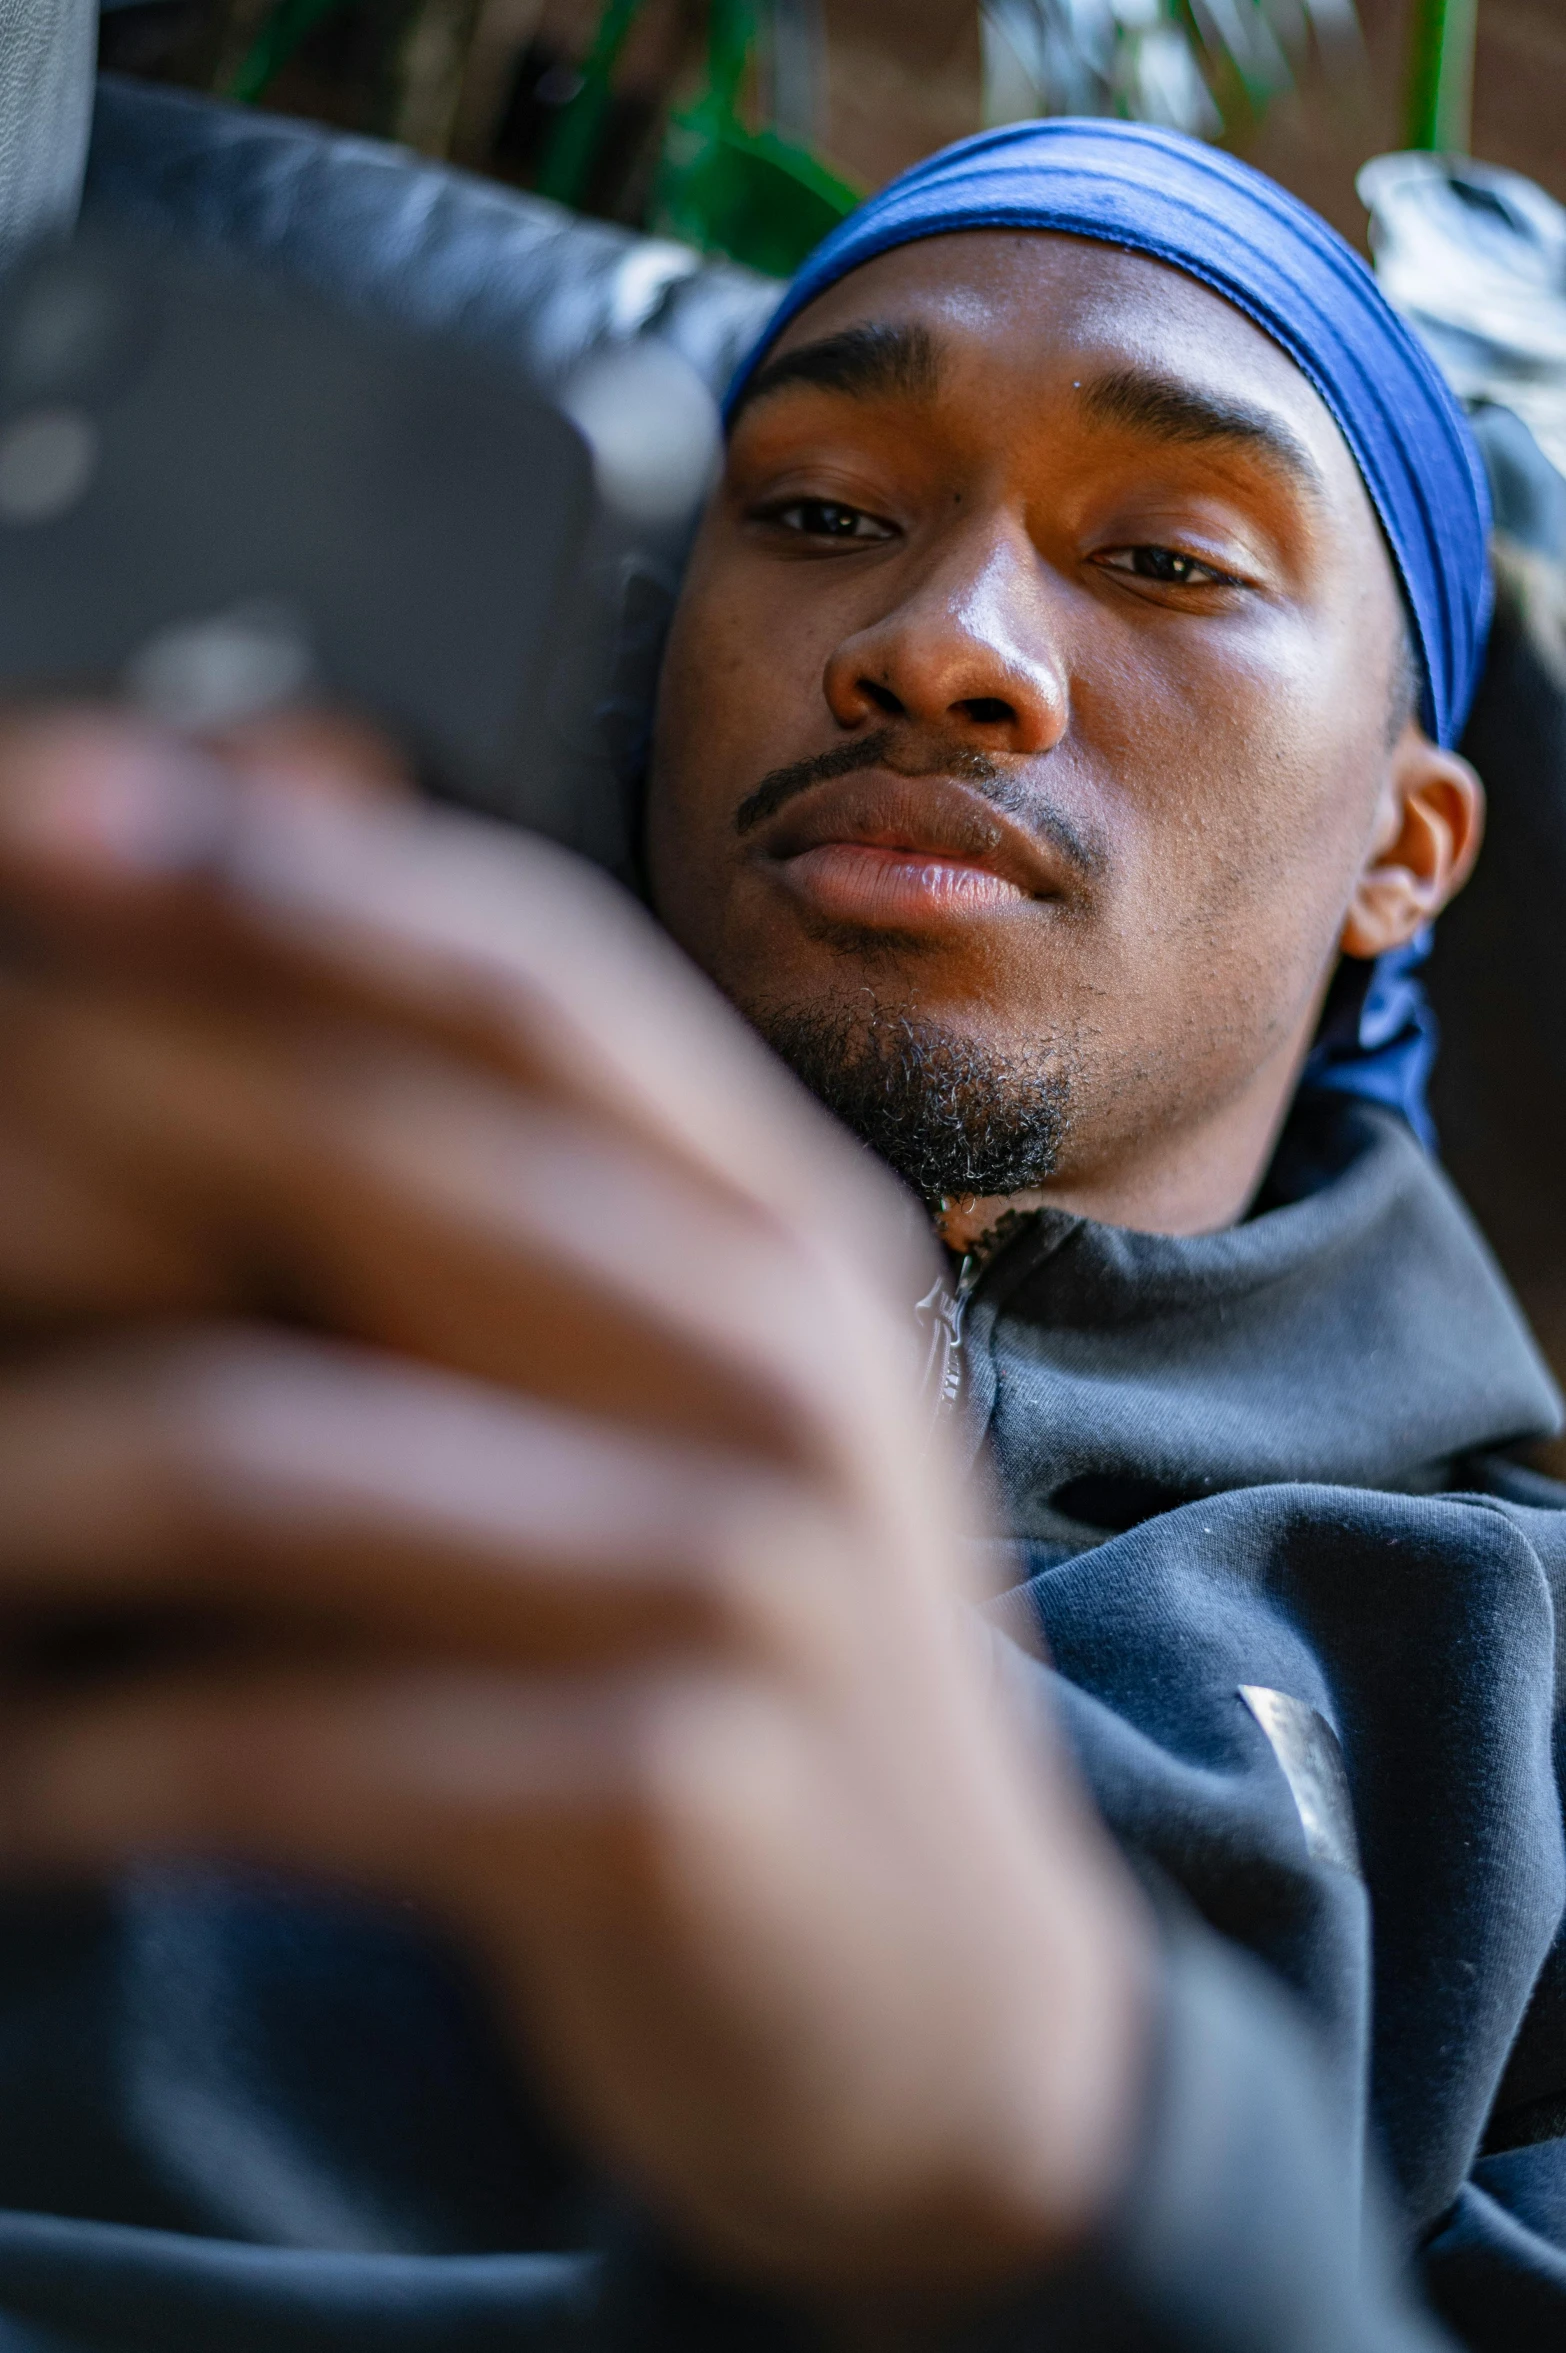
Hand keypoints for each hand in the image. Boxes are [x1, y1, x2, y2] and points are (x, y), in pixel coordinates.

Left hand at [0, 712, 1148, 2311]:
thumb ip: (533, 1191)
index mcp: (776, 1224)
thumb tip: (315, 912)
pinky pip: (284, 1744)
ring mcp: (739, 1574)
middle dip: (57, 1136)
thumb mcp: (694, 1390)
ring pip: (265, 1457)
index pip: (518, 975)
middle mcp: (777, 1357)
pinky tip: (8, 1794)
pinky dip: (85, 1766)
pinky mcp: (669, 1798)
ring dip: (6, 1487)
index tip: (28, 810)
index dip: (268, 878)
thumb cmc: (748, 1648)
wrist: (947, 2005)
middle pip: (362, 1157)